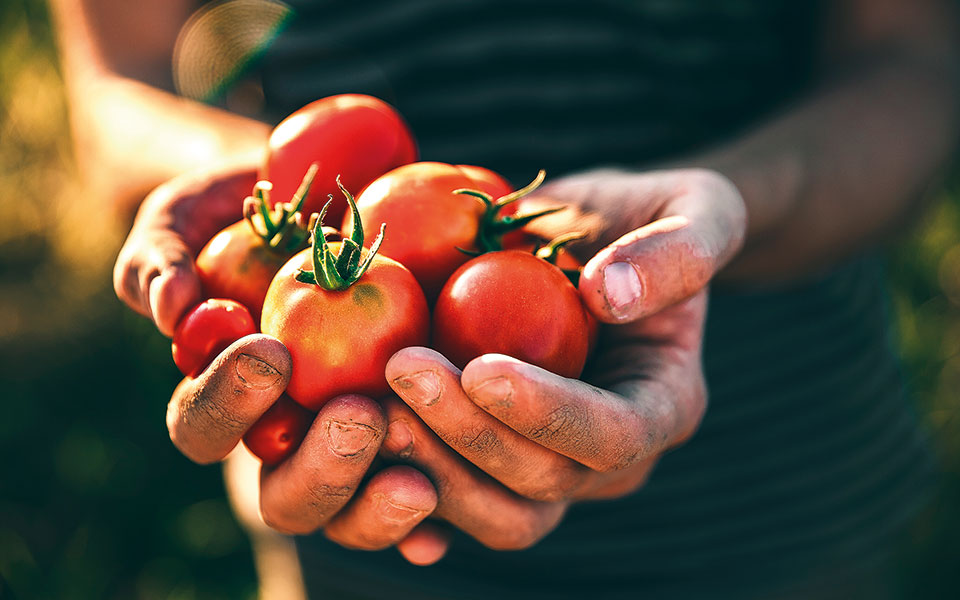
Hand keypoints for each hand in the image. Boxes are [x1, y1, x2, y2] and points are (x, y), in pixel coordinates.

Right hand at [113, 167, 446, 564]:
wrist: (336, 195)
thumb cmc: (249, 212)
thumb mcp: (191, 217)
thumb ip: (158, 258)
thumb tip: (166, 310)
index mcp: (223, 399)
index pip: (203, 427)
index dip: (228, 402)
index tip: (271, 353)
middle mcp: (286, 438)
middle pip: (284, 496)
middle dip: (319, 468)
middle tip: (357, 419)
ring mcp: (351, 449)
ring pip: (351, 514)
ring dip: (377, 502)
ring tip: (416, 476)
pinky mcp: (415, 445)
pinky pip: (424, 495)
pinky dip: (431, 518)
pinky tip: (446, 516)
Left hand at [377, 168, 744, 548]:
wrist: (592, 241)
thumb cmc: (648, 217)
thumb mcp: (695, 205)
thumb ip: (678, 249)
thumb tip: (610, 296)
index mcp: (664, 405)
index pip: (613, 436)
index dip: (548, 415)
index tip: (481, 368)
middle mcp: (609, 457)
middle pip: (543, 482)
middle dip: (468, 435)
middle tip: (401, 369)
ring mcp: (551, 467)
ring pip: (495, 511)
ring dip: (428, 466)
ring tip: (369, 402)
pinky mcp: (497, 461)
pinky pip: (452, 501)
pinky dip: (404, 486)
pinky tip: (360, 451)